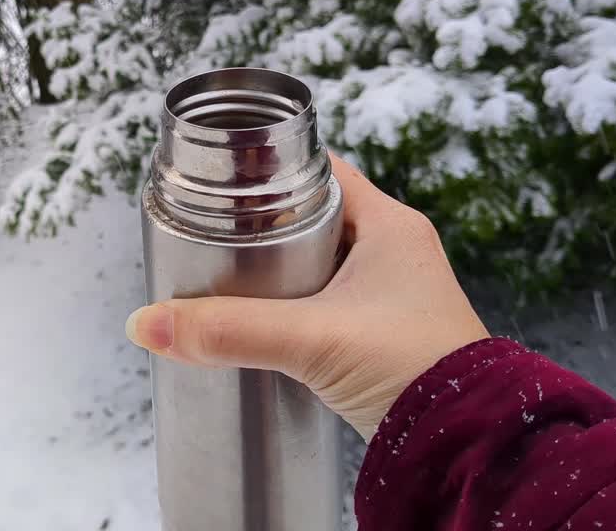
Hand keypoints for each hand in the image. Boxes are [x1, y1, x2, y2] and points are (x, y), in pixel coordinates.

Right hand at [125, 153, 488, 440]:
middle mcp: (397, 250)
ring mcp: (395, 294)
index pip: (321, 173)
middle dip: (264, 229)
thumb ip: (228, 330)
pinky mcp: (388, 333)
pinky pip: (332, 303)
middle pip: (315, 218)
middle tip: (214, 239)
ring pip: (321, 264)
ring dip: (280, 273)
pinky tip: (267, 325)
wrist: (468, 442)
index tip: (224, 183)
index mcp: (391, 225)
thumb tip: (147, 324)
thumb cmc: (414, 369)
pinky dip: (298, 307)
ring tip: (228, 282)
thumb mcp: (310, 340)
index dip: (271, 173)